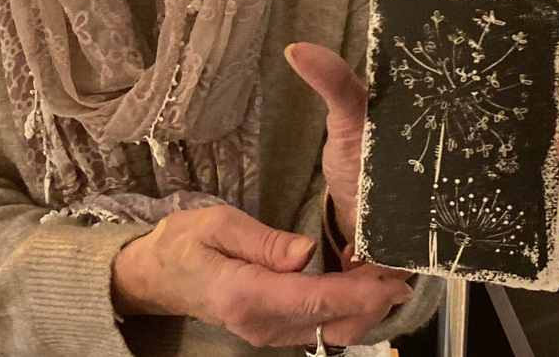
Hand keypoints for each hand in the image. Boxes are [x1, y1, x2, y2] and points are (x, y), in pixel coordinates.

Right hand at [110, 204, 413, 347]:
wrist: (157, 275)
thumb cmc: (183, 242)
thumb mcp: (217, 223)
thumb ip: (262, 240)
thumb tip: (305, 251)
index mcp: (246, 294)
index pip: (314, 299)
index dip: (359, 294)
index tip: (391, 282)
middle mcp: (261, 325)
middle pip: (330, 320)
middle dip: (371, 301)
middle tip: (401, 272)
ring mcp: (267, 335)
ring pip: (328, 328)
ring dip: (361, 307)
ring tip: (386, 276)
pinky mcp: (272, 332)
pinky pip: (316, 326)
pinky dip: (342, 309)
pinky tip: (357, 286)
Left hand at [285, 36, 558, 279]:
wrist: (354, 221)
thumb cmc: (360, 160)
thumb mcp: (348, 118)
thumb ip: (335, 84)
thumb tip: (297, 49)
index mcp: (458, 103)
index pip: (510, 70)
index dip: (548, 53)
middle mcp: (487, 139)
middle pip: (543, 110)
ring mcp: (495, 184)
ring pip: (549, 166)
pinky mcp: (493, 229)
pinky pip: (539, 243)